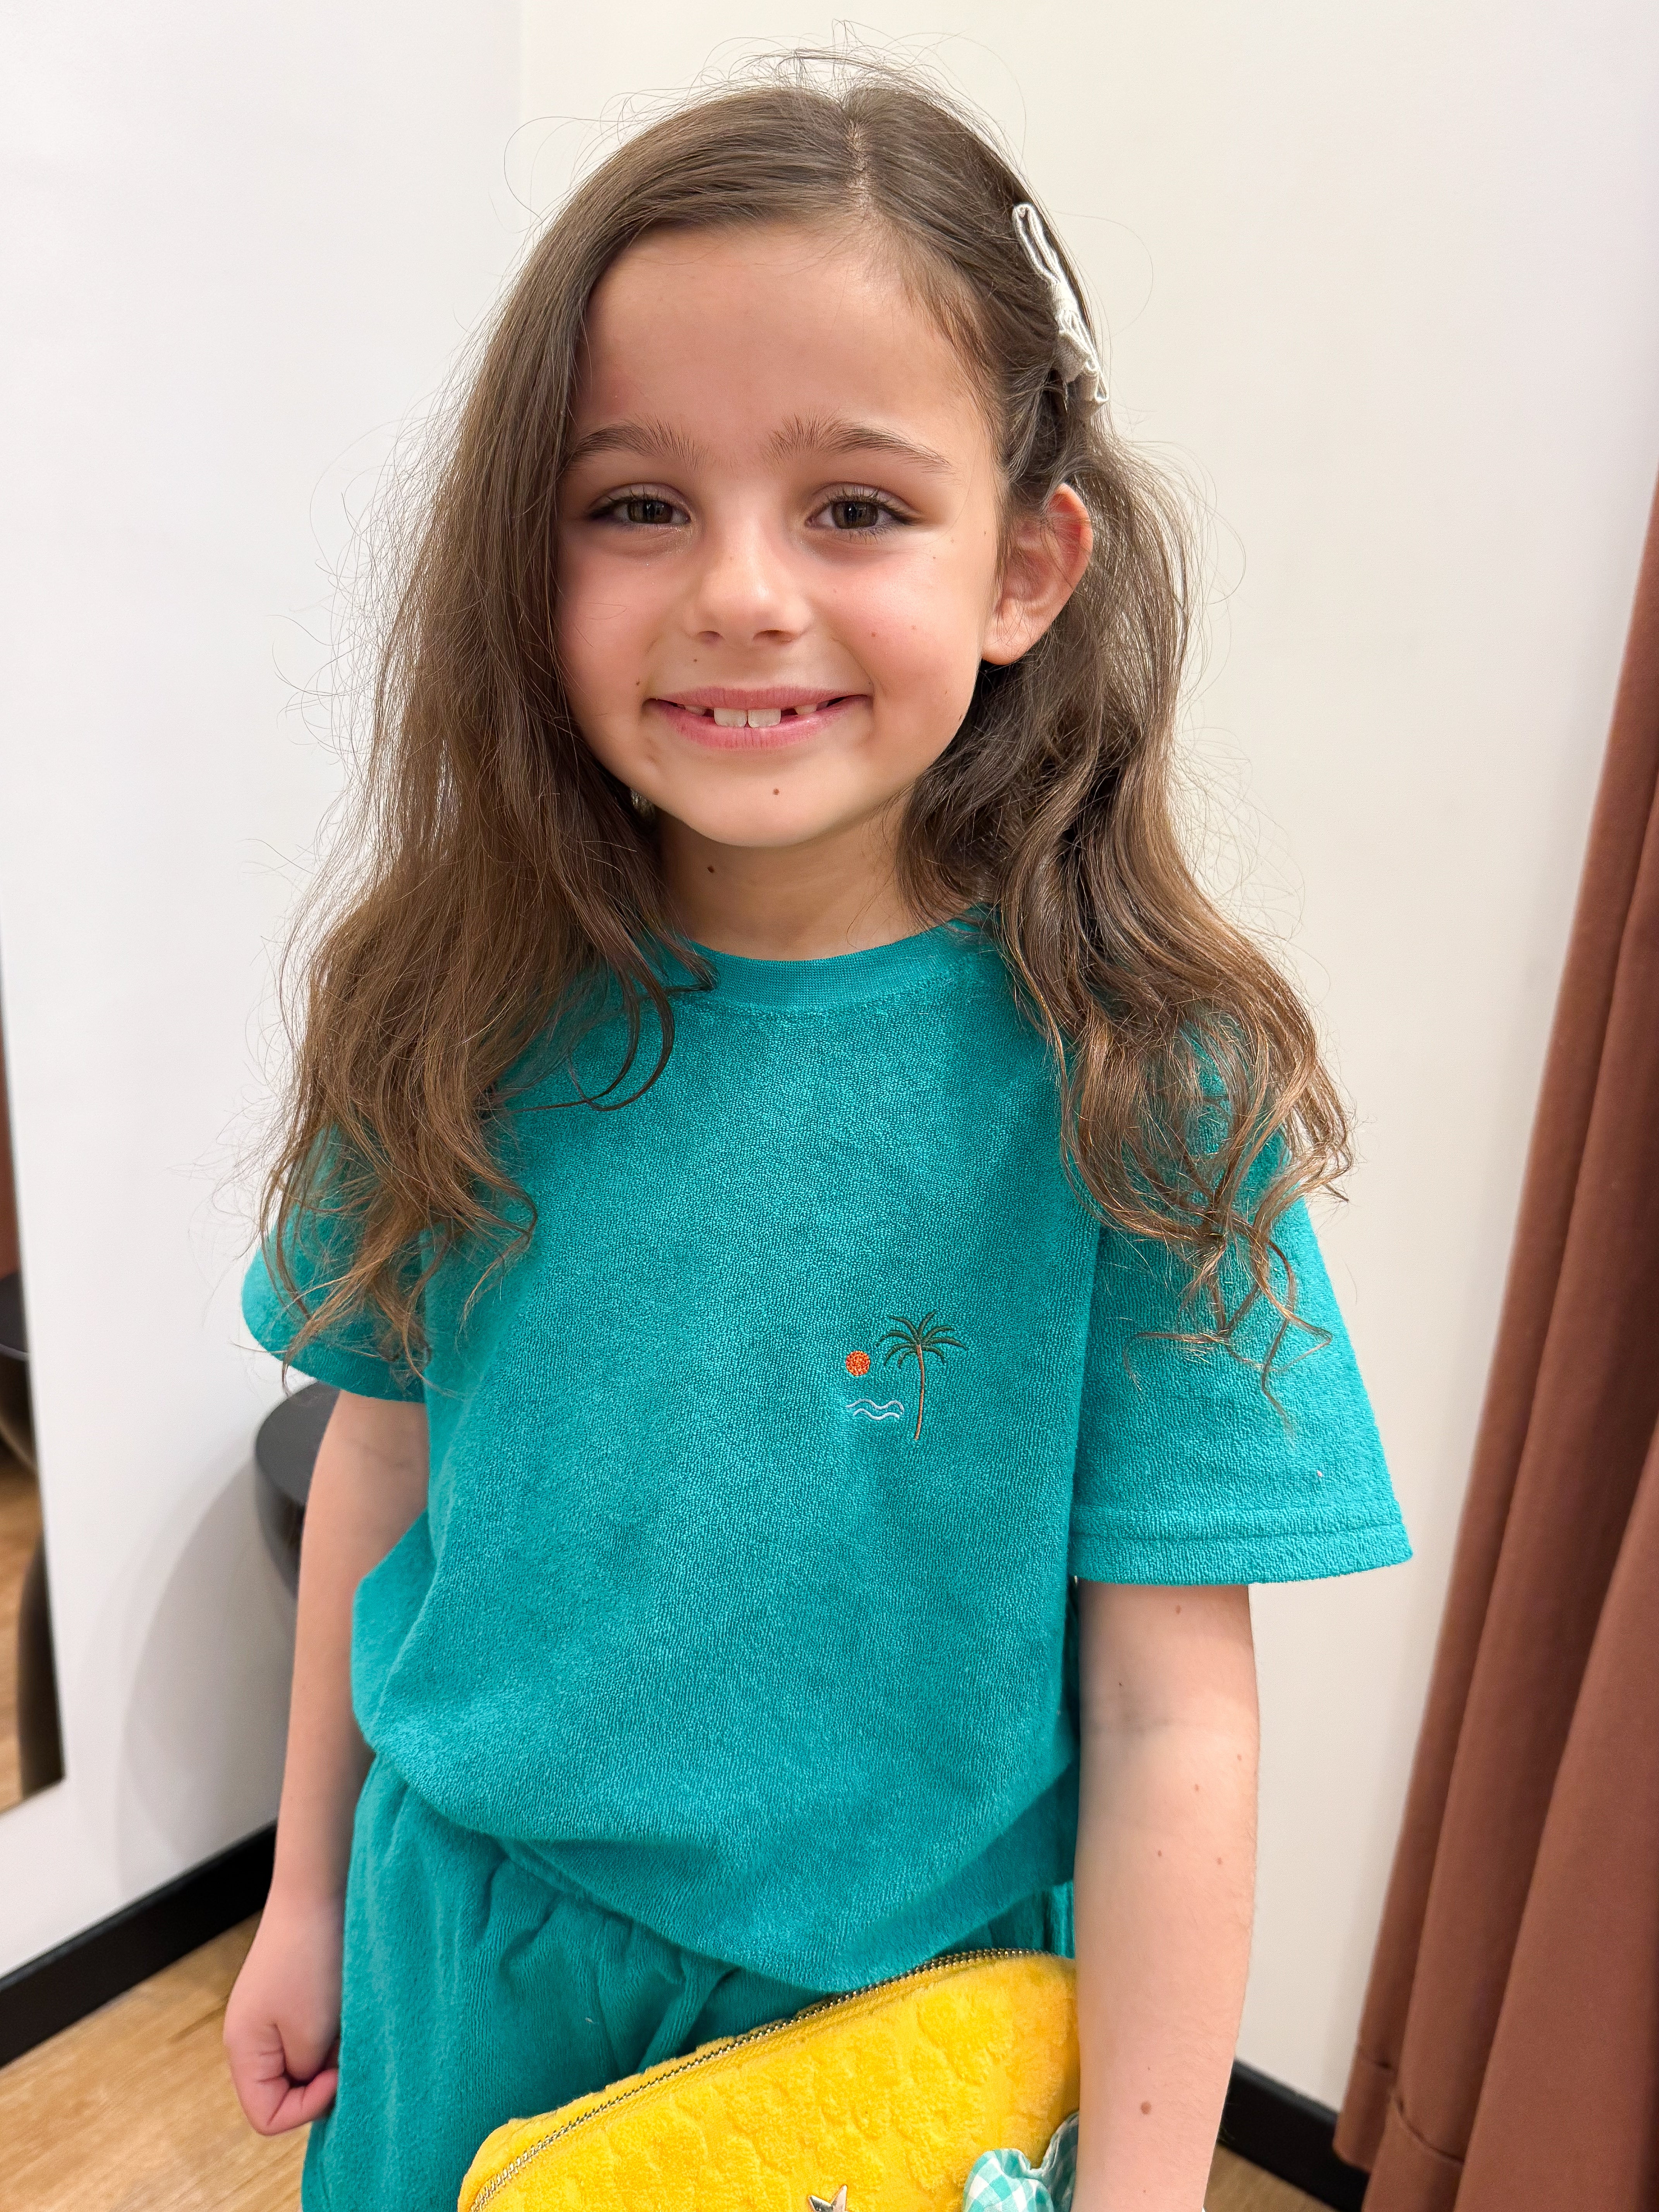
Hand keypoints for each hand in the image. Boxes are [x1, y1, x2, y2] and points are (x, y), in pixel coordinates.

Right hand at [223, 1885, 345, 2132]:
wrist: (318, 1892)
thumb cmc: (313, 1961)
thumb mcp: (312, 2033)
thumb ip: (307, 2075)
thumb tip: (311, 2082)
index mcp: (243, 2050)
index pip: (266, 2117)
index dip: (306, 2107)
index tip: (336, 2072)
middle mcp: (250, 2036)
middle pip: (283, 2090)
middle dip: (320, 2080)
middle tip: (344, 2046)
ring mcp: (270, 2014)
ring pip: (302, 2062)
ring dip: (329, 2053)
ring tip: (346, 2021)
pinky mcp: (291, 1996)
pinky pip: (309, 2034)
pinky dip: (331, 2030)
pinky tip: (345, 2007)